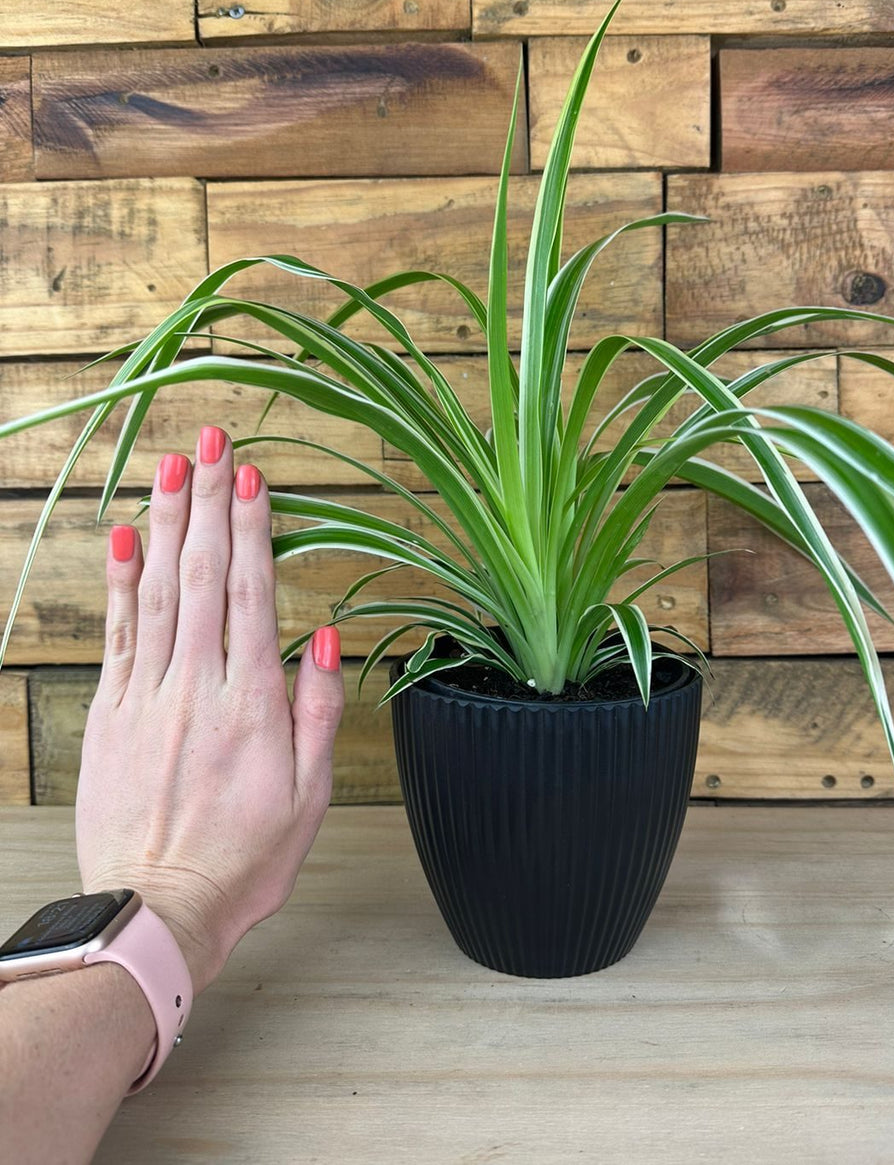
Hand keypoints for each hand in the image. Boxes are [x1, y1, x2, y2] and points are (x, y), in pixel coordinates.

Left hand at [76, 426, 343, 993]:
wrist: (158, 911)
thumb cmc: (245, 859)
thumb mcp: (310, 795)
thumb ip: (319, 710)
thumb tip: (325, 634)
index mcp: (251, 706)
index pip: (251, 594)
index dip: (251, 528)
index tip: (251, 476)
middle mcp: (196, 688)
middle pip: (203, 575)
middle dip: (208, 501)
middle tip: (213, 441)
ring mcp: (146, 698)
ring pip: (157, 592)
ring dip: (165, 523)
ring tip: (172, 466)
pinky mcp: (110, 715)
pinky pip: (115, 634)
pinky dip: (118, 581)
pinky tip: (122, 536)